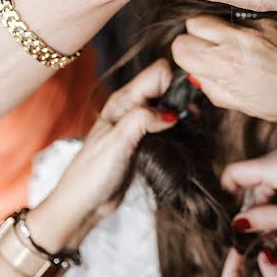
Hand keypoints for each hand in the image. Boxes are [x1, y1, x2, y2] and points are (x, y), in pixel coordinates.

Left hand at [30, 60, 176, 248]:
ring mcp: (137, 123)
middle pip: (166, 85)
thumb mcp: (117, 144)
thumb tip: (171, 114)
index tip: (186, 106)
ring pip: (168, 103)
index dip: (175, 84)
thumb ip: (141, 120)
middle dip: (183, 97)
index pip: (158, 73)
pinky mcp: (144, 139)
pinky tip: (182, 137)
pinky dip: (178, 126)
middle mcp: (131, 107)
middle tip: (192, 118)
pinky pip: (166, 122)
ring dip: (182, 112)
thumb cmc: (92, 175)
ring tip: (190, 128)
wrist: (84, 203)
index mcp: (123, 101)